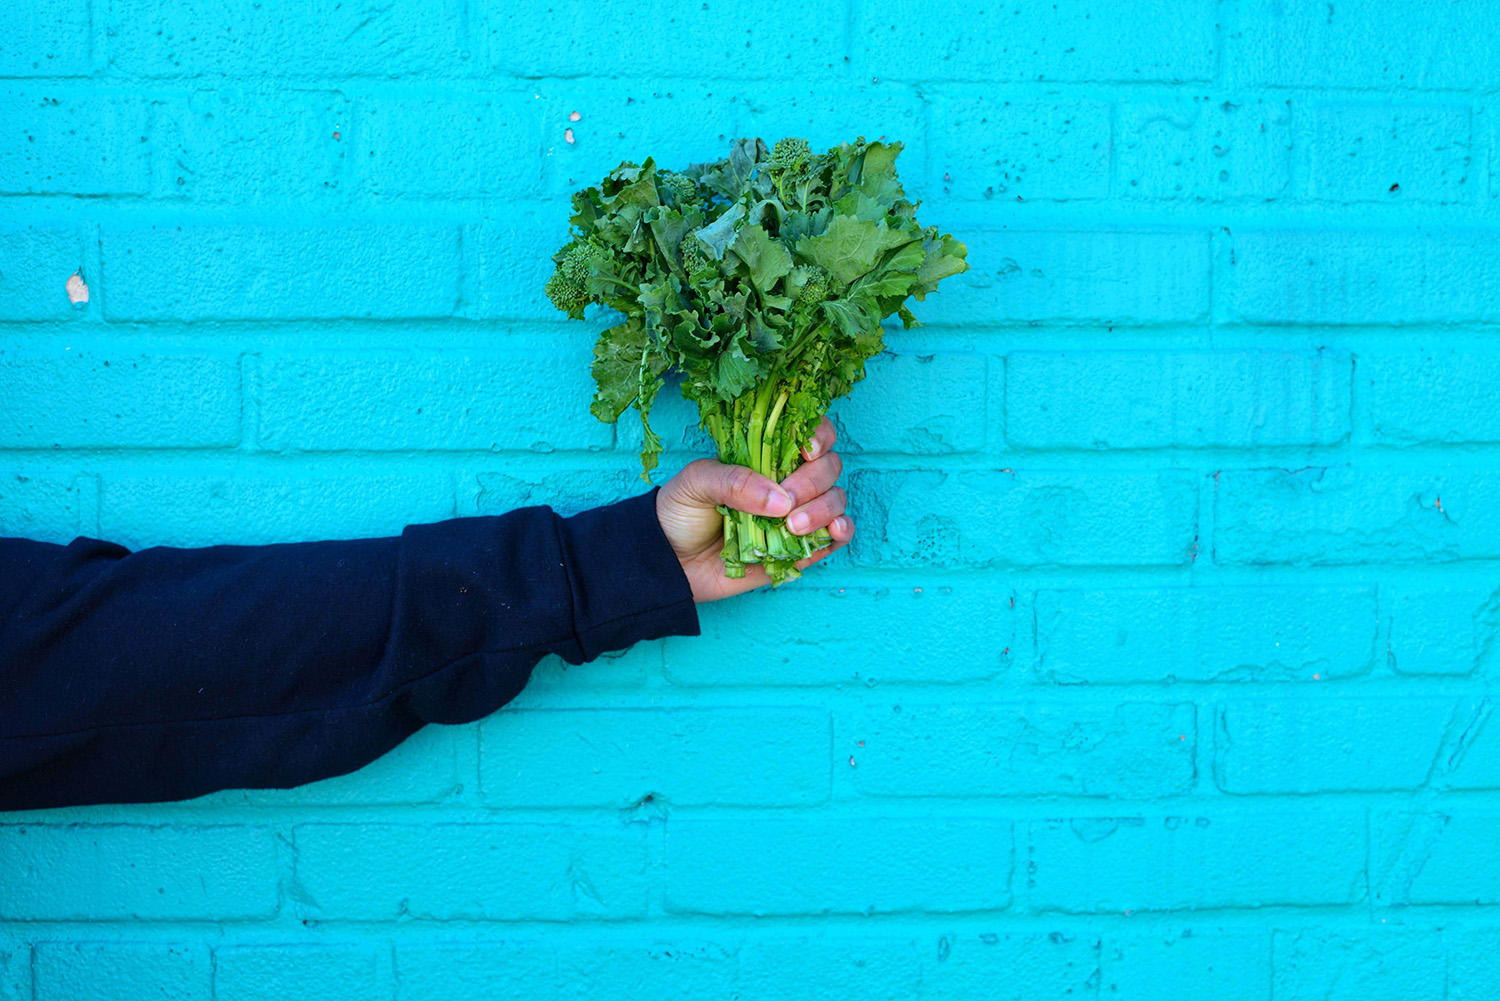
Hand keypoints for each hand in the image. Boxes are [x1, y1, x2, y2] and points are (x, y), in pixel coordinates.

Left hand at [656, 417, 853, 602]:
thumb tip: (780, 500)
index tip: (806, 450)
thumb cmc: (681, 512)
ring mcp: (798, 513)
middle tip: (785, 503)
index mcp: (765, 454)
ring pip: (836, 499)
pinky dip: (842, 530)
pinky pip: (838, 535)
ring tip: (793, 526)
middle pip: (828, 466)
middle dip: (812, 482)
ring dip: (825, 509)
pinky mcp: (803, 546)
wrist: (672, 563)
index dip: (818, 435)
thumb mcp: (696, 483)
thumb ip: (734, 481)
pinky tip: (831, 531)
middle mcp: (788, 480)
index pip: (808, 431)